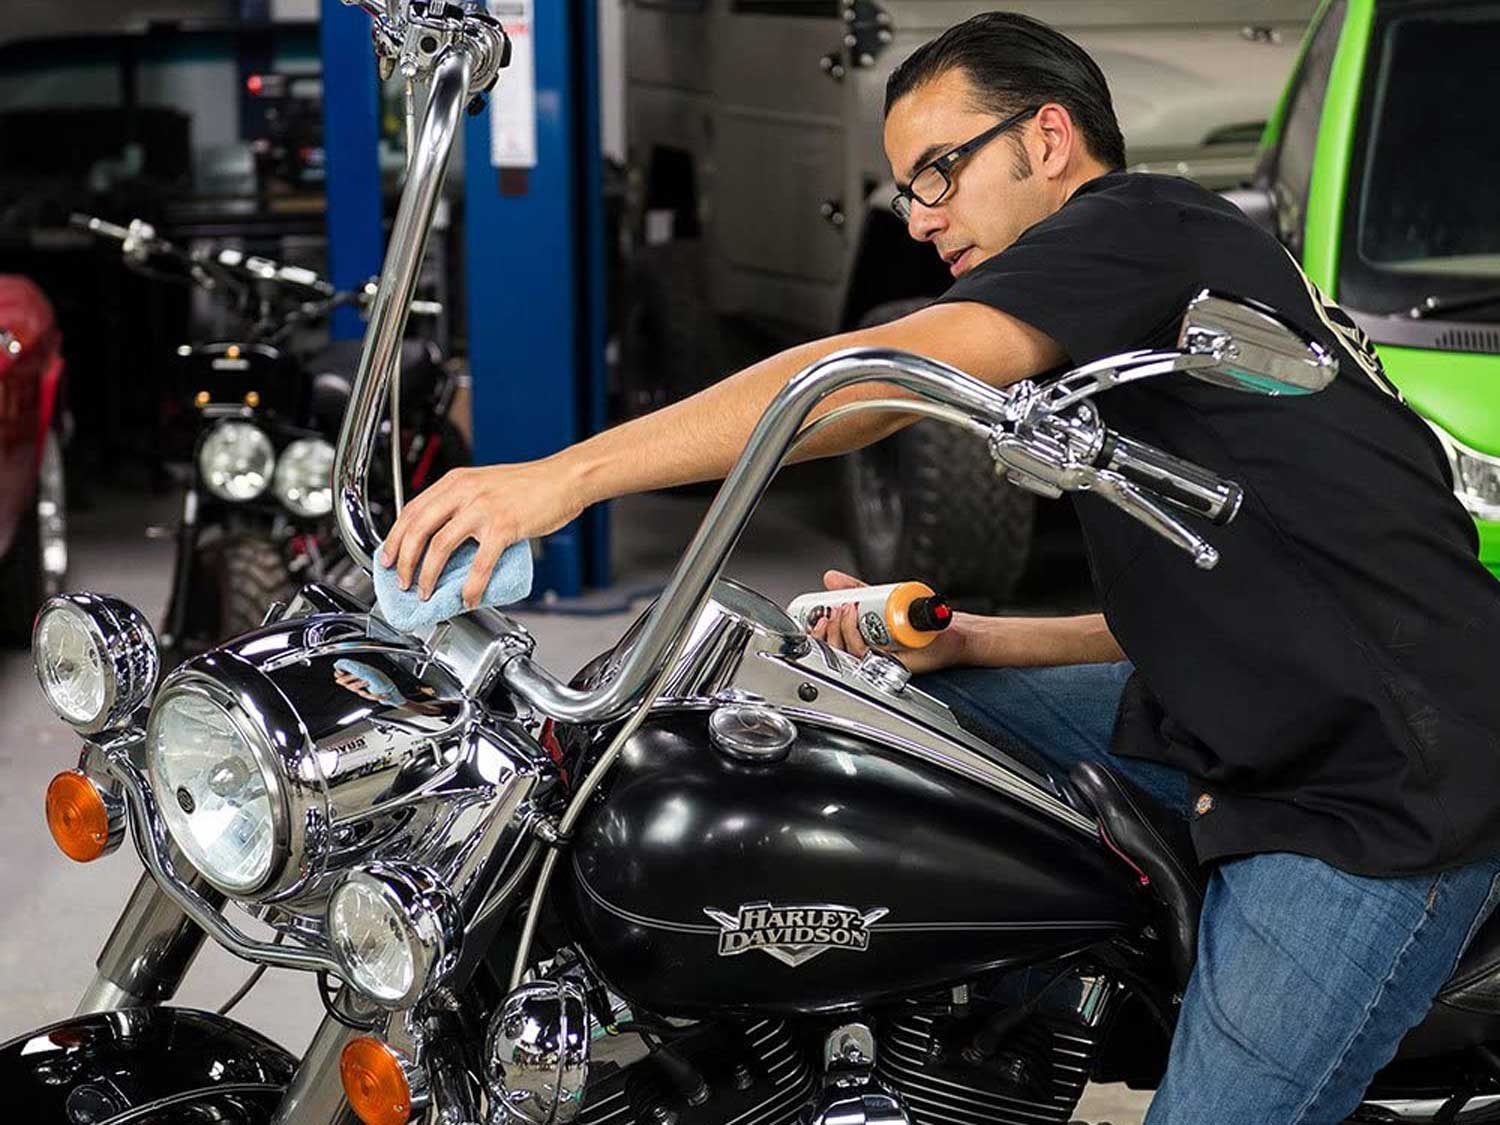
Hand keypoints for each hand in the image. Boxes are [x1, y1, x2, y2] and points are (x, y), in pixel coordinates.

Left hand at [380, 458, 588, 607]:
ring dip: (428, 575)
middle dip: (404, 560)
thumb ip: (463, 502)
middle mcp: (465, 491)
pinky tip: (468, 598)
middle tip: (402, 581)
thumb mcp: (486, 484)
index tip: (389, 557)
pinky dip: (470, 586)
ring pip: (440, 546)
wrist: (565, 478)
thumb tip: (444, 535)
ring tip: (426, 592)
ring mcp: (483, 509)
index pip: (412, 509)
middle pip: (418, 528)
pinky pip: (479, 563)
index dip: (396, 537)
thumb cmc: (531, 485)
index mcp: (456, 481)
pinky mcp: (504, 527)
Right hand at [804, 569, 965, 676]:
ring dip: (842, 630)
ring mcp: (880, 662)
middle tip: (831, 611)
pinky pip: (868, 657)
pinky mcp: (893, 664)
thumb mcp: (878, 599)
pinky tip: (856, 620)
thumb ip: (854, 590)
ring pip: (849, 654)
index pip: (831, 645)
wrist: (944, 623)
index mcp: (861, 645)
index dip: (818, 635)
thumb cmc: (918, 619)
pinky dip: (857, 638)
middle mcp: (869, 657)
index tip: (816, 617)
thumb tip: (830, 578)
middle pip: (836, 652)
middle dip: (827, 632)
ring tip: (845, 609)